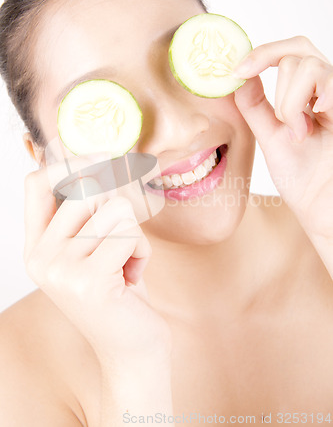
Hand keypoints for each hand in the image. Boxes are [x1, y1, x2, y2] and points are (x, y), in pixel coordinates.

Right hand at [23, 154, 170, 363]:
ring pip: (115, 209)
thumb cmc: (119, 292)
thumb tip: (101, 159)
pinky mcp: (90, 282)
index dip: (71, 162)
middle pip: (86, 189)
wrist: (132, 349)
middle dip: (119, 205)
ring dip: (133, 234)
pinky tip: (132, 276)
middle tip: (124, 233)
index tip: (104, 159)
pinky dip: (142, 251)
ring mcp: (62, 270)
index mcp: (37, 246)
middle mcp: (41, 257)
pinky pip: (130, 234)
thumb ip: (88, 210)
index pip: (37, 184)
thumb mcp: (95, 247)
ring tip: (126, 263)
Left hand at [233, 36, 332, 241]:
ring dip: (291, 103)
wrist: (322, 205)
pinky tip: (313, 126)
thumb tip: (240, 76)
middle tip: (283, 123)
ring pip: (308, 66)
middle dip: (279, 89)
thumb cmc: (302, 177)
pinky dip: (305, 103)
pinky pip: (326, 82)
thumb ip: (256, 106)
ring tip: (300, 134)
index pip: (289, 52)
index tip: (236, 70)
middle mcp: (326, 89)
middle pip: (296, 52)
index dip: (262, 53)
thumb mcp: (270, 136)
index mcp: (307, 94)